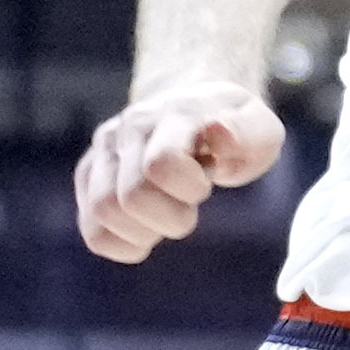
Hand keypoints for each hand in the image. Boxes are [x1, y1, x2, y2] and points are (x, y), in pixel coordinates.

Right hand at [76, 79, 283, 259]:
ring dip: (144, 233)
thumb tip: (219, 132)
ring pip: (102, 214)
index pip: (161, 164)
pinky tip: (148, 231)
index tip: (205, 185)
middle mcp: (127, 130)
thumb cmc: (234, 128)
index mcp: (171, 116)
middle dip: (169, 218)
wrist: (194, 105)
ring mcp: (103, 153)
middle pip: (129, 197)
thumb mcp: (260, 127)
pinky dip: (123, 245)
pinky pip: (93, 232)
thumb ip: (248, 132)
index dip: (189, 189)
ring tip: (166, 217)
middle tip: (188, 207)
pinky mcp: (90, 176)